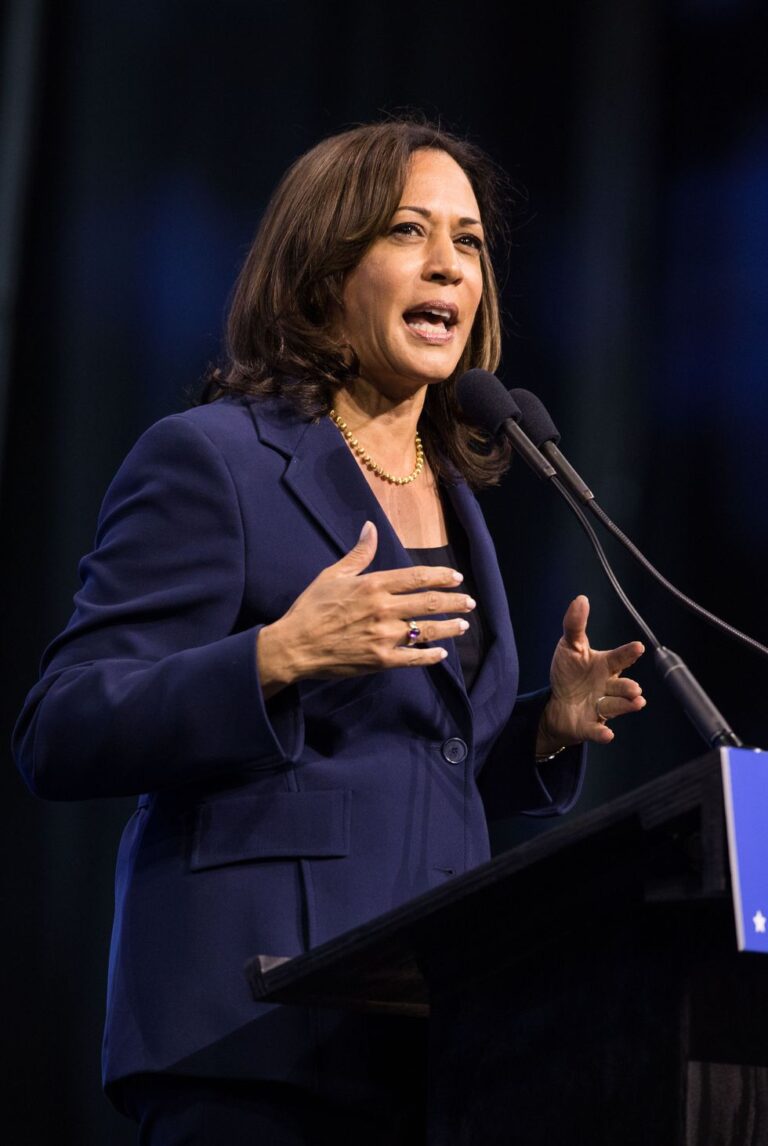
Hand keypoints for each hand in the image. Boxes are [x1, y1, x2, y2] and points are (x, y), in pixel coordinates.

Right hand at [257, 521, 475, 696]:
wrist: (295, 645)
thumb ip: (358, 554)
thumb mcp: (333, 575)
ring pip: (427, 631)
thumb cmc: (311, 607)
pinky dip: (431, 656)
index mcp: (374, 585)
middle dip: (455, 601)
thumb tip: (371, 528)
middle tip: (469, 601)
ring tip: (463, 625)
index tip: (456, 578)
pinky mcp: (381, 660)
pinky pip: (413, 659)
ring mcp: (384, 636)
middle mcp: (384, 609)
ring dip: (450, 627)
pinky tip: (442, 653)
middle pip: (430, 603)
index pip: (417, 577)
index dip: (441, 576)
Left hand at [536, 595, 645, 753]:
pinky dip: (602, 733)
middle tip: (635, 689)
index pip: (619, 658)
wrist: (557, 704)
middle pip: (621, 687)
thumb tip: (581, 599)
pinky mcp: (589, 725)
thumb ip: (575, 625)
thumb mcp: (569, 646)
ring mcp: (600, 707)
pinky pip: (596, 730)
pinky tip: (607, 734)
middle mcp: (607, 687)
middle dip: (628, 688)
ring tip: (635, 702)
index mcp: (605, 665)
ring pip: (615, 707)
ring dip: (624, 706)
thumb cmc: (569, 673)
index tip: (638, 647)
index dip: (628, 653)